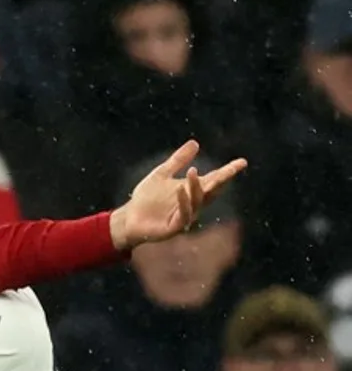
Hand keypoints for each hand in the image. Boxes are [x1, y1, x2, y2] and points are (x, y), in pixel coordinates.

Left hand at [109, 140, 246, 249]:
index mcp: (192, 191)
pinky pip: (184, 215)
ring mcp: (185, 216)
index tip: (242, 162)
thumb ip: (177, 160)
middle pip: (211, 191)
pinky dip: (183, 201)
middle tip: (231, 169)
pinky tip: (180, 189)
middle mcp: (193, 204)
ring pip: (197, 201)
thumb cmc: (145, 198)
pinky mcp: (174, 228)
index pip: (214, 180)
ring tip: (192, 171)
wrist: (128, 218)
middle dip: (222, 180)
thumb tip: (195, 143)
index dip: (228, 171)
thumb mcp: (161, 174)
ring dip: (196, 187)